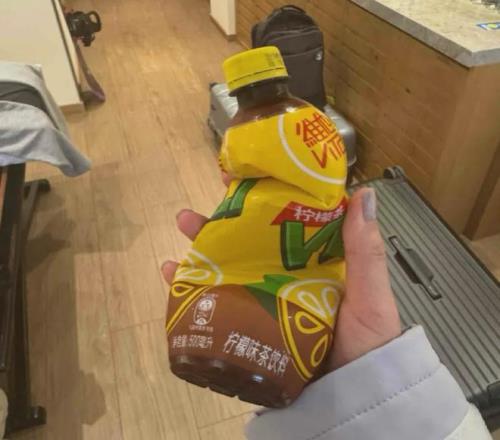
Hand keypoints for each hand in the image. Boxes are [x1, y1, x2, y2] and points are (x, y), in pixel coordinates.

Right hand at [161, 186, 400, 372]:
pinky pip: (214, 302)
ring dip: (202, 243)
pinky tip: (170, 273)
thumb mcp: (370, 296)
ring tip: (183, 224)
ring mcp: (264, 300)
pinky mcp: (247, 325)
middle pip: (250, 240)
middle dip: (226, 217)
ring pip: (228, 265)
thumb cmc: (365, 344)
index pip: (288, 221)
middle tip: (212, 193)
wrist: (349, 400)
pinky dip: (190, 288)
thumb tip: (363, 193)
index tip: (251, 174)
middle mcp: (285, 276)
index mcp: (314, 262)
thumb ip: (365, 250)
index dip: (269, 196)